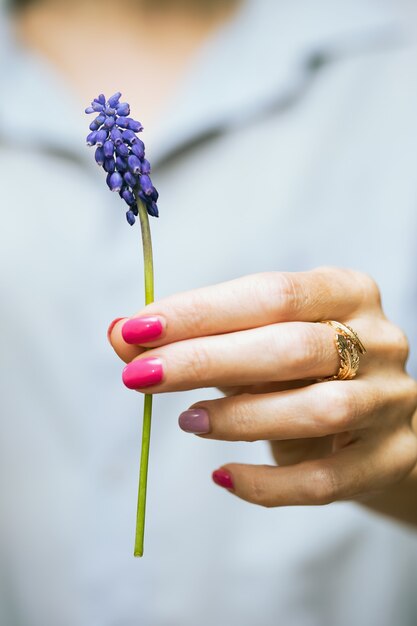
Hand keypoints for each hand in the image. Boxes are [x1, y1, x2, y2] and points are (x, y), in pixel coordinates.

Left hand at [108, 267, 416, 509]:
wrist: (367, 419)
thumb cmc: (300, 369)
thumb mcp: (251, 341)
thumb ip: (192, 337)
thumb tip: (121, 334)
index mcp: (345, 291)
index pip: (271, 293)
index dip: (202, 311)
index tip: (138, 328)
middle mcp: (379, 339)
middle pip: (292, 348)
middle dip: (207, 360)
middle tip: (141, 375)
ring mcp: (391, 400)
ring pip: (317, 411)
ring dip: (240, 417)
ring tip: (187, 421)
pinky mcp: (392, 457)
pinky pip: (329, 480)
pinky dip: (270, 485)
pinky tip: (223, 477)